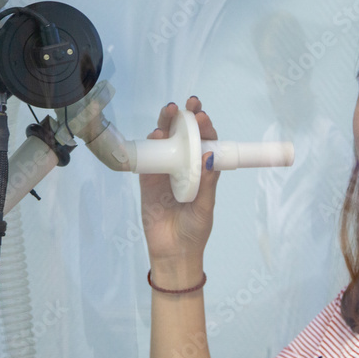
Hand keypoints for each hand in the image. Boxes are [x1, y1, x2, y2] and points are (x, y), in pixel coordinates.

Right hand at [140, 97, 220, 271]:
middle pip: (184, 136)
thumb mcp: (205, 208)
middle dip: (185, 118)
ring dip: (167, 125)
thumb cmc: (193, 231)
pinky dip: (151, 144)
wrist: (171, 253)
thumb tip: (210, 155)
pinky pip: (148, 157)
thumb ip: (207, 184)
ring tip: (169, 114)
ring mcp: (165, 171)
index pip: (205, 143)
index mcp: (202, 172)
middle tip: (188, 104)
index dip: (205, 127)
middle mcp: (184, 166)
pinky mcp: (148, 179)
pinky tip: (156, 135)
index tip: (203, 115)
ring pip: (165, 142)